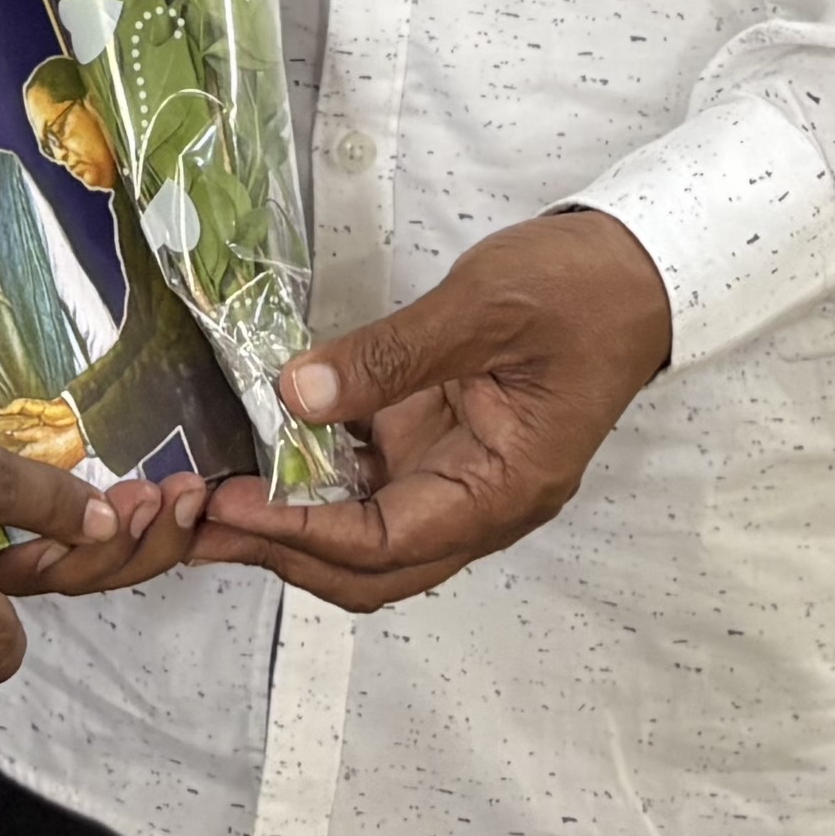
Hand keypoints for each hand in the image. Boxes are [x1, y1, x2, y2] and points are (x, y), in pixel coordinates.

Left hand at [184, 208, 668, 614]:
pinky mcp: (447, 441)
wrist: (639, 269)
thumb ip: (390, 356)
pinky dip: (318, 475)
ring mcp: (463, 475)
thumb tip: (296, 397)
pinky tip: (264, 451)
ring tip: (213, 498)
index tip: (226, 508)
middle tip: (196, 525)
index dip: (297, 534)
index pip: (383, 543)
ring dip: (293, 523)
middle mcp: (480, 502)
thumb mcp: (483, 309)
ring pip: (367, 532)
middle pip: (370, 566)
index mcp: (502, 490)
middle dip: (281, 553)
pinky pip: (375, 481)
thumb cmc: (580, 291)